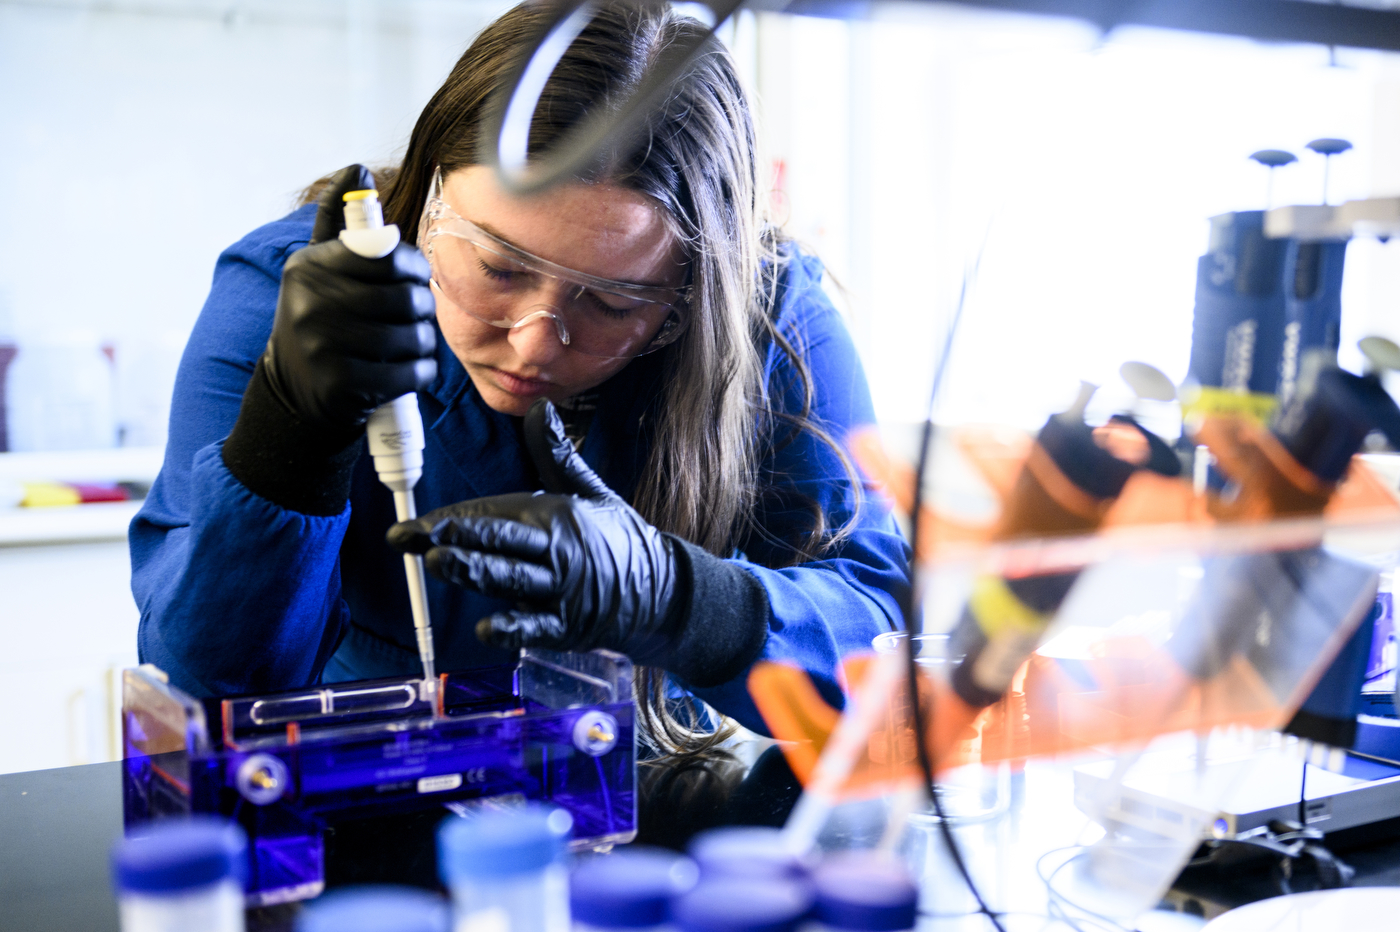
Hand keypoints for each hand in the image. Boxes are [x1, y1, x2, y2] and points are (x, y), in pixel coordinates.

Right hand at [263, 164, 436, 438]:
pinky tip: (411, 368)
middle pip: (406, 298)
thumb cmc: (319, 317)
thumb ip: (338, 219)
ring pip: (413, 336)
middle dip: (423, 307)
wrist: (294, 389)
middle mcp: (311, 303)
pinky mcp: (343, 385)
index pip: (388, 256)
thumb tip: (357, 167)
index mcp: (310, 266)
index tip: (417, 276)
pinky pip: (410, 373)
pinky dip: (421, 371)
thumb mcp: (317, 266)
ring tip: (415, 340)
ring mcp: (324, 347)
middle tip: (419, 313)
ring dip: (425, 341)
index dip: (415, 266)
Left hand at [387, 400, 681, 660]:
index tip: (415, 525)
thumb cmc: (618, 540)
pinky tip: (487, 628)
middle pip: (502, 541)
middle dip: (460, 536)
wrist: (663, 591)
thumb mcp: (591, 491)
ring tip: (440, 563)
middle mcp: (555, 551)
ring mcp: (561, 590)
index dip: (453, 519)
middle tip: (424, 533)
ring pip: (513, 579)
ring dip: (476, 571)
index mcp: (555, 516)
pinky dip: (513, 628)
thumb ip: (558, 453)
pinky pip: (537, 627)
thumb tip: (540, 407)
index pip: (495, 513)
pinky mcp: (568, 626)